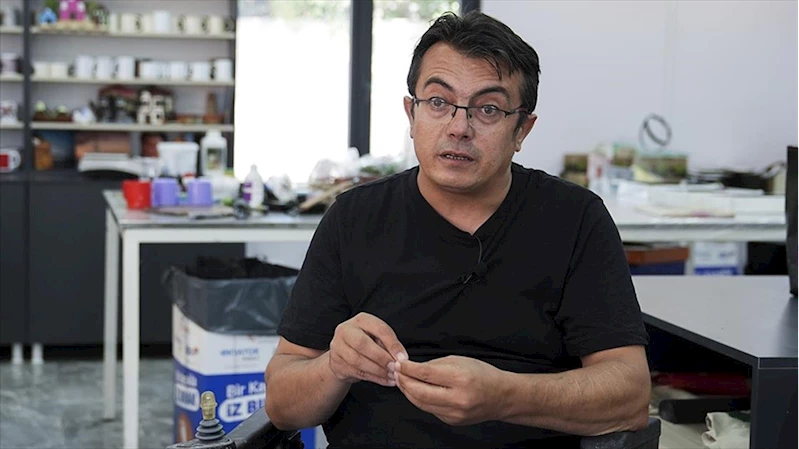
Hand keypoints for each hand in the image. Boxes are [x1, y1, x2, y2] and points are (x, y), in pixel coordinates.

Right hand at [328, 312, 406, 387]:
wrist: (343, 354)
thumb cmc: (366, 343)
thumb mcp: (378, 338)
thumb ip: (389, 345)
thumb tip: (401, 358)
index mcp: (361, 320)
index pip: (379, 329)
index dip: (392, 344)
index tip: (403, 358)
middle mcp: (346, 330)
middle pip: (362, 344)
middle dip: (381, 358)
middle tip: (394, 368)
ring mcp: (338, 347)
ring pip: (358, 361)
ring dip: (378, 371)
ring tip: (392, 376)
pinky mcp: (336, 363)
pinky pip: (356, 372)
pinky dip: (374, 378)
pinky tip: (385, 381)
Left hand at [393, 355, 507, 425]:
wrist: (501, 396)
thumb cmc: (482, 374)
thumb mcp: (460, 361)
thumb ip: (435, 365)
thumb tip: (413, 368)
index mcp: (460, 379)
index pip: (426, 374)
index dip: (408, 369)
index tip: (399, 363)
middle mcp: (458, 399)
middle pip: (420, 392)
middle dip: (404, 382)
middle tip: (395, 372)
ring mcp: (455, 413)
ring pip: (422, 404)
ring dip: (408, 392)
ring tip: (402, 381)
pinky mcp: (452, 421)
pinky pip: (430, 410)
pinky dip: (420, 400)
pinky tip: (415, 391)